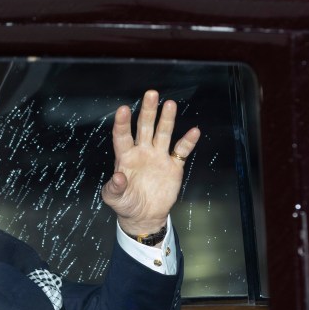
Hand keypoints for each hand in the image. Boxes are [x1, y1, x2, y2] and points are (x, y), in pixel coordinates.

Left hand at [101, 89, 200, 236]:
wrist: (144, 215)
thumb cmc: (125, 204)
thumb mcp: (114, 198)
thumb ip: (114, 188)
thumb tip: (118, 177)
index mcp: (125, 157)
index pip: (122, 136)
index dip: (123, 123)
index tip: (124, 109)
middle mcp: (142, 152)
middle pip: (145, 128)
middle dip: (148, 111)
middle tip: (151, 94)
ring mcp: (158, 157)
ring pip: (163, 133)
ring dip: (166, 120)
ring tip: (170, 104)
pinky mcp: (173, 166)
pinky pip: (181, 151)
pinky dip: (188, 141)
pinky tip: (194, 131)